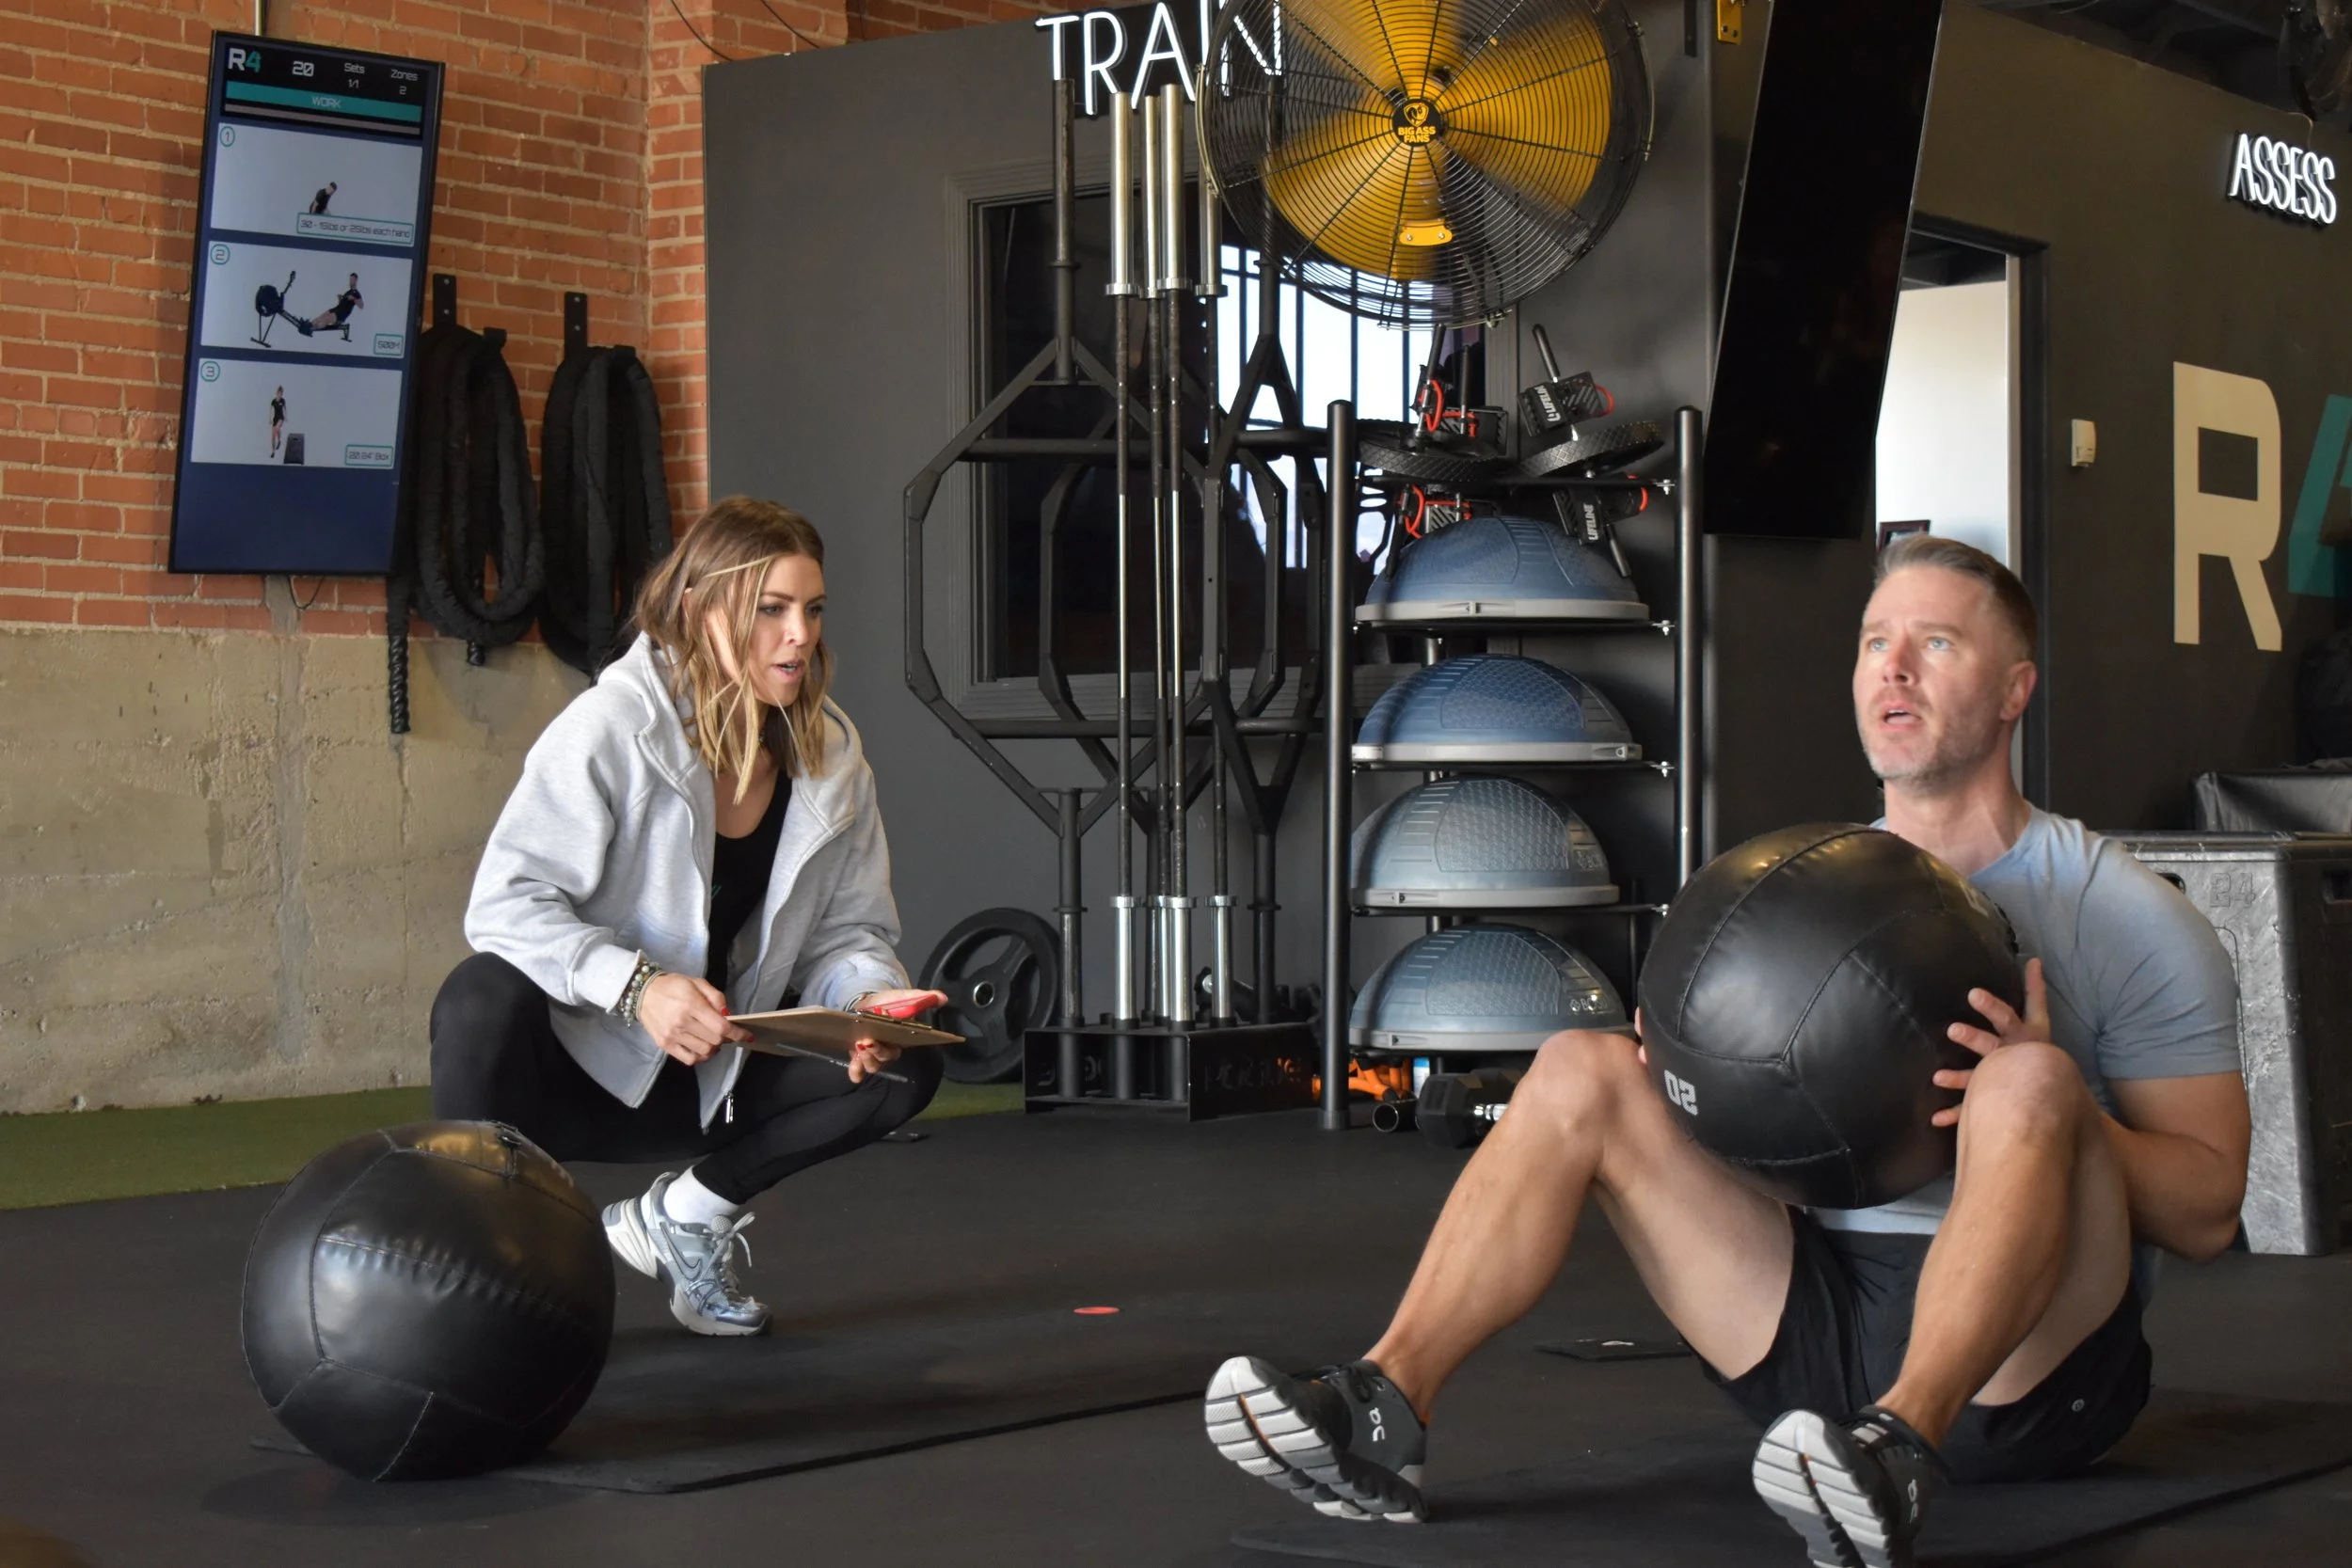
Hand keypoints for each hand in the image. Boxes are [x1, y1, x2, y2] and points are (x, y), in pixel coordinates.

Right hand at [636, 972, 751, 1065]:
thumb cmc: (673, 986)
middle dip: (726, 1038)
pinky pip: (689, 1059)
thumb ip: (715, 997)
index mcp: (692, 1005)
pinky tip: (702, 1048)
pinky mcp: (665, 1045)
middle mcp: (682, 1022)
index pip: (721, 1027)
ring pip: (704, 1051)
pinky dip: (700, 1057)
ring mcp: (672, 1036)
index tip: (747, 1035)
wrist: (642, 993)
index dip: (737, 1033)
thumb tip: (728, 1014)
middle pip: (715, 1040)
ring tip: (713, 1039)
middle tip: (726, 1033)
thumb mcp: (696, 982)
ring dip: (714, 1048)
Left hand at [844, 988, 945, 1083]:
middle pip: (887, 1057)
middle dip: (878, 1051)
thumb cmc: (889, 1004)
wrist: (868, 1003)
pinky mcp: (858, 1055)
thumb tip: (943, 998)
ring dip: (867, 1059)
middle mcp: (889, 1049)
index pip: (905, 1044)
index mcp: (902, 1038)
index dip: (899, 1041)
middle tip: (869, 1041)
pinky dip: (856, 1071)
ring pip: (874, 1065)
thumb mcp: (906, 998)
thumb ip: (924, 998)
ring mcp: (873, 1054)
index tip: (891, 1032)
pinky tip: (855, 1068)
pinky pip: (858, 1070)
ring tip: (861, 1045)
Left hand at [1932, 957, 2049, 1125]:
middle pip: (1993, 1043)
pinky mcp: (1995, 1098)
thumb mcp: (2040, 1021)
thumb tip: (2033, 959)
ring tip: (1937, 1077)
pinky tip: (1934, 1118)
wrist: (2056, 1094)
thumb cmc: (2038, 1050)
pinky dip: (1955, 1113)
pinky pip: (1973, 1107)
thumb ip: (2035, 991)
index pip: (2016, 1013)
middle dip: (1974, 1036)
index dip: (2000, 1003)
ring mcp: (2004, 1077)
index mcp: (2028, 1036)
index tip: (1977, 992)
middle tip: (1953, 1030)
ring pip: (1981, 1077)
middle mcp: (2015, 1055)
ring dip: (1959, 1077)